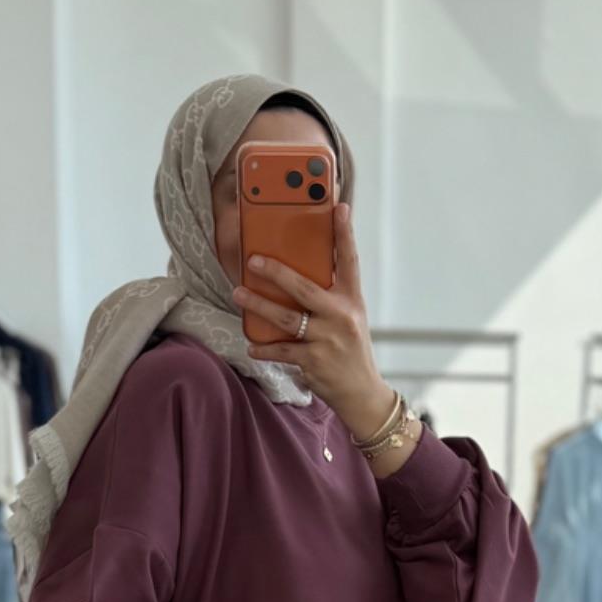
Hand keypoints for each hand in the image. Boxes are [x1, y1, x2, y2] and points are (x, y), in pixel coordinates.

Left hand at [233, 202, 397, 445]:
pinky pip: (282, 350)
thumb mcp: (349, 318)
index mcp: (351, 300)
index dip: (345, 233)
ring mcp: (328, 339)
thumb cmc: (350, 350)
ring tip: (238, 294)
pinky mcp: (315, 361)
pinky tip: (251, 344)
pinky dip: (264, 348)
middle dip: (276, 272)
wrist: (362, 393)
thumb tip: (293, 274)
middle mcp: (342, 316)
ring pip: (286, 318)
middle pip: (305, 287)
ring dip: (258, 305)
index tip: (339, 207)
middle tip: (253, 260)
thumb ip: (328, 297)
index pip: (349, 260)